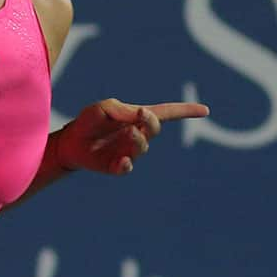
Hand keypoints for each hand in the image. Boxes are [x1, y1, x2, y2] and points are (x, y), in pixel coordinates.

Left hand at [56, 98, 209, 174]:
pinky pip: (127, 167)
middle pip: (156, 128)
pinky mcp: (117, 166)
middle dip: (150, 122)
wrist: (70, 142)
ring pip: (142, 147)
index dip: (186, 112)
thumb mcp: (104, 108)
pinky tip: (120, 161)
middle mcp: (137, 134)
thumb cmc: (89, 121)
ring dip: (136, 139)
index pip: (167, 113)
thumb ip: (121, 109)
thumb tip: (140, 115)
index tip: (205, 111)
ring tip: (126, 133)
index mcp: (138, 118)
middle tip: (139, 115)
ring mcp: (129, 151)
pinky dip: (125, 164)